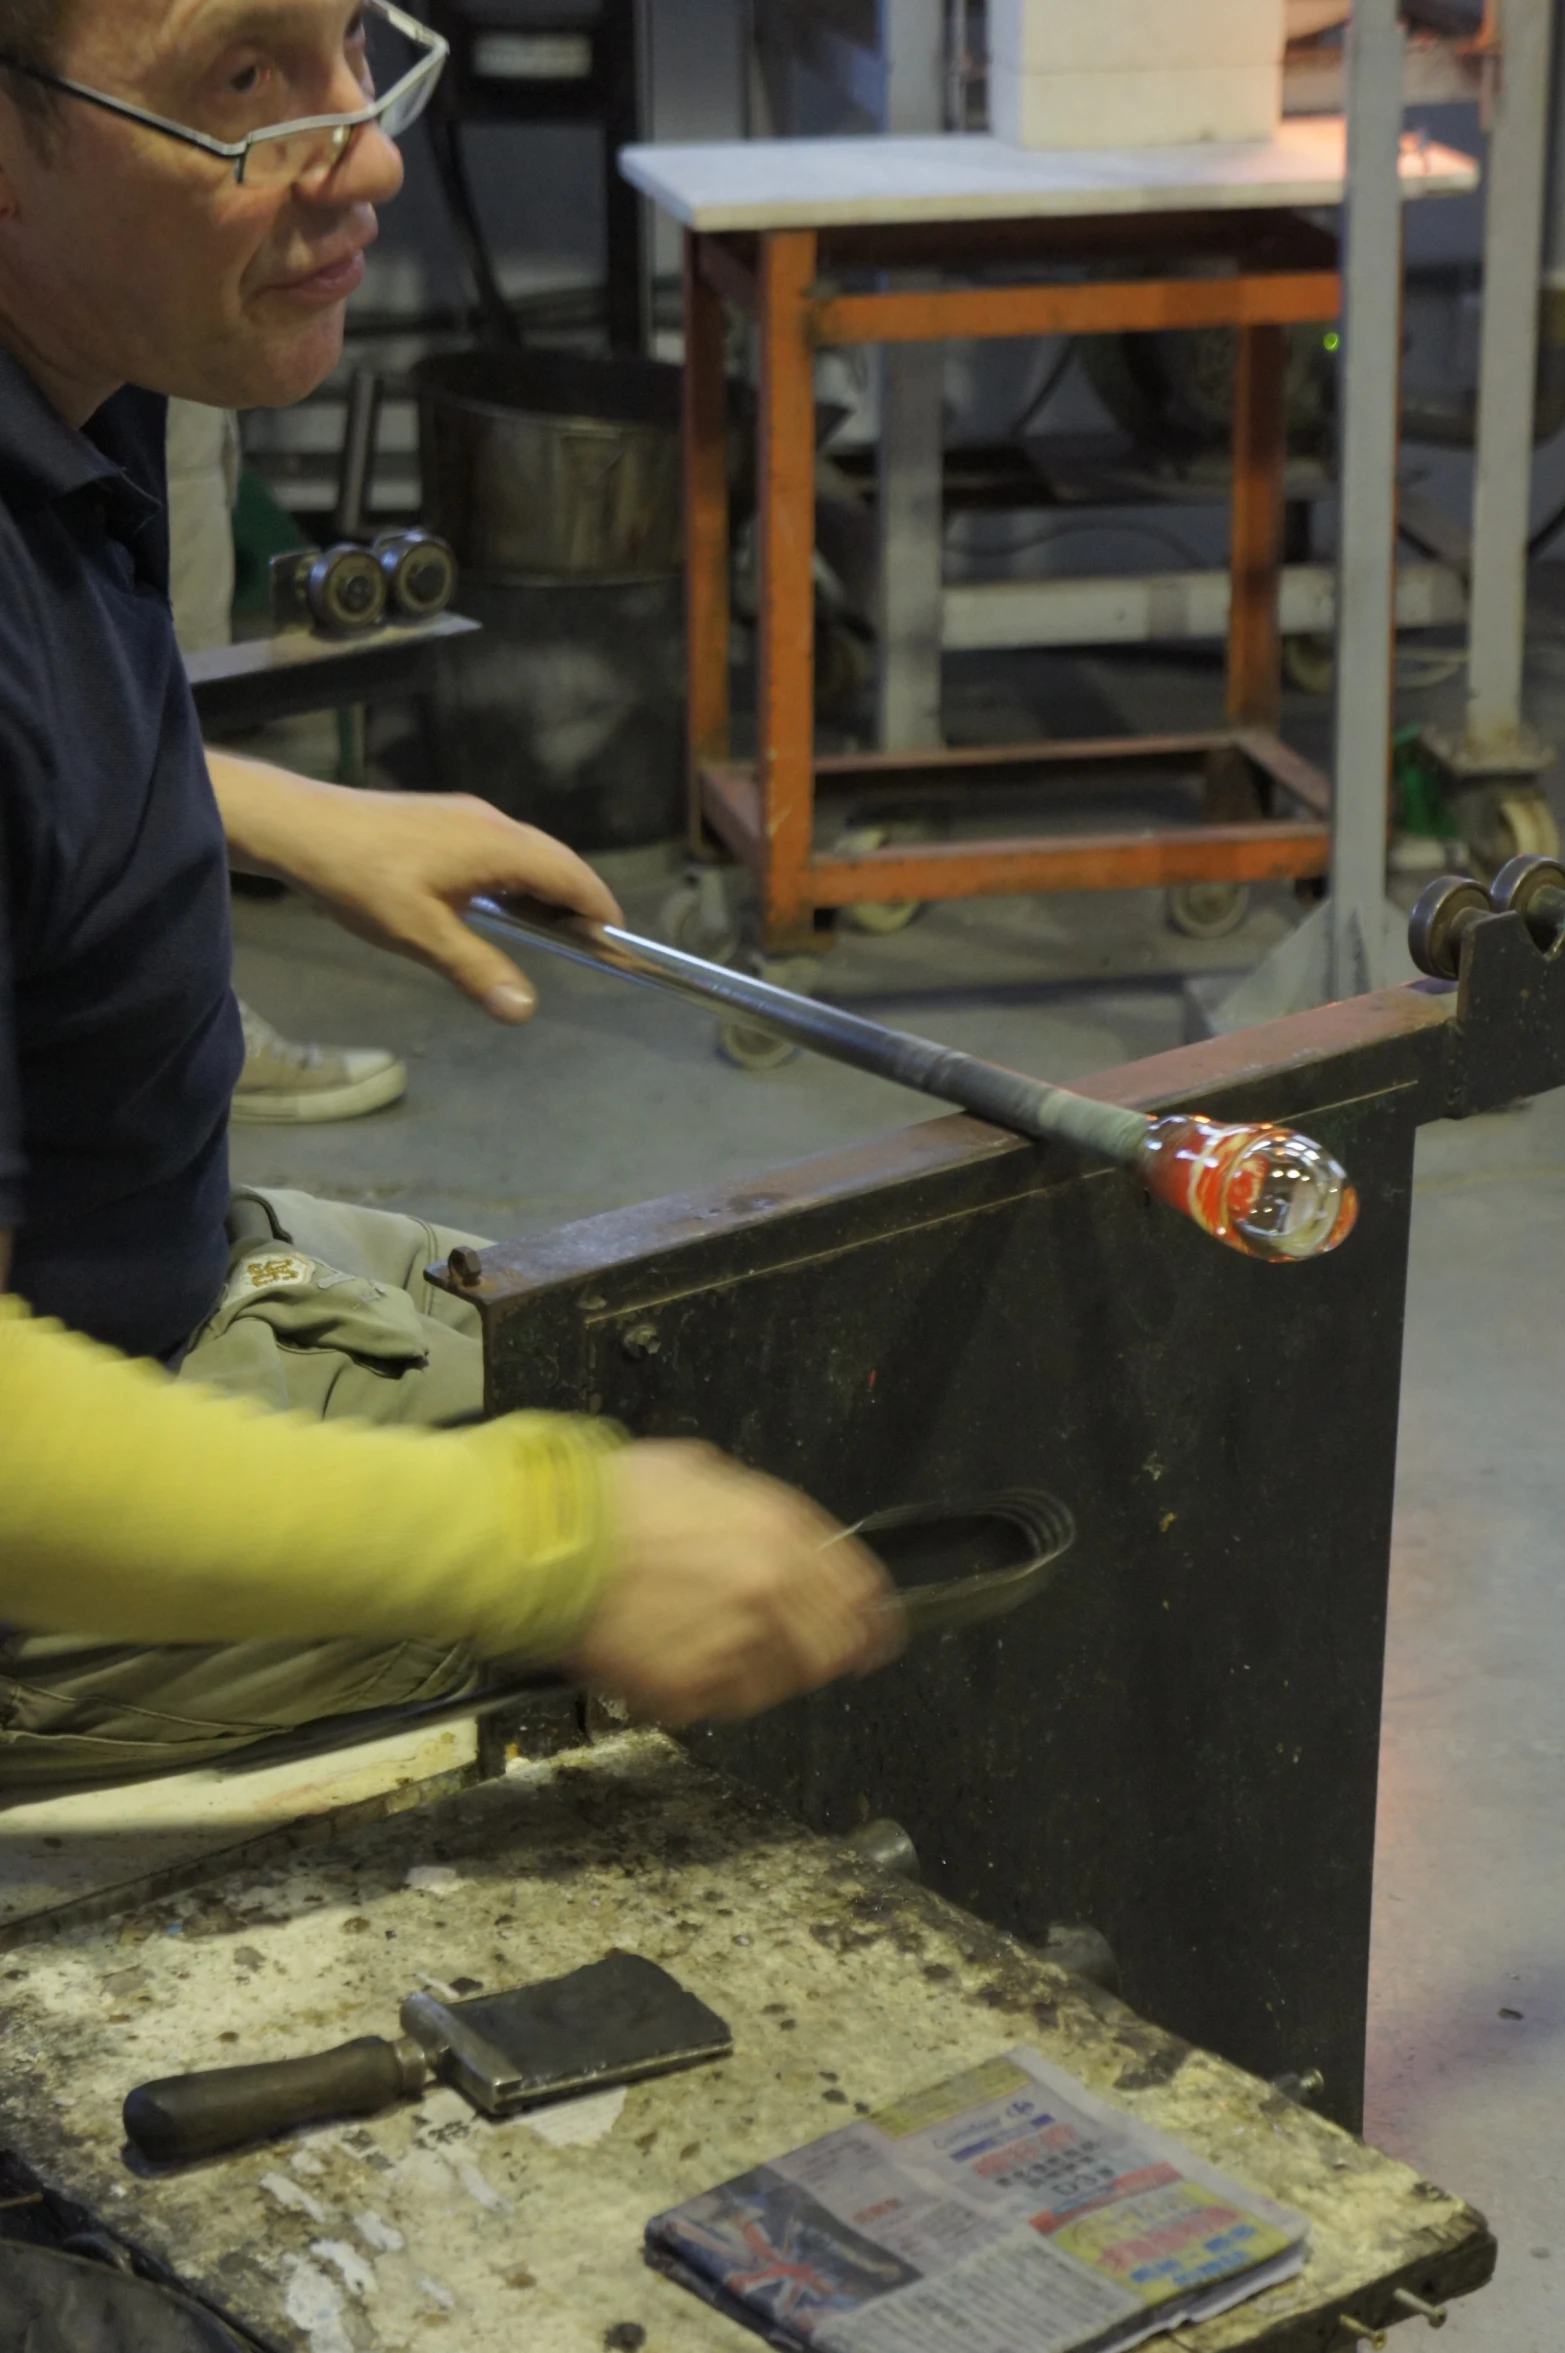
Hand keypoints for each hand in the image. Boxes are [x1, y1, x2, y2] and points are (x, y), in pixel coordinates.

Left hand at [210, 755, 620, 1022]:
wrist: (299, 826)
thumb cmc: (362, 879)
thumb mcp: (421, 934)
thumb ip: (478, 970)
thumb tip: (525, 1011)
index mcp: (497, 845)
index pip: (570, 874)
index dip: (599, 906)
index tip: (616, 939)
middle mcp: (490, 823)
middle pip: (554, 859)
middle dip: (576, 899)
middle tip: (587, 944)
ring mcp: (464, 817)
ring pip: (525, 853)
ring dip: (543, 889)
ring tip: (547, 932)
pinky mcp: (441, 821)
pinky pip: (498, 849)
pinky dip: (514, 879)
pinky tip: (497, 908)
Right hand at [570, 1443, 902, 1726]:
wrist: (542, 1541)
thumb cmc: (609, 1499)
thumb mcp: (702, 1472)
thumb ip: (758, 1511)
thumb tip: (786, 1536)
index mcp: (778, 1533)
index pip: (858, 1588)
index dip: (873, 1614)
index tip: (877, 1629)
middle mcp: (767, 1593)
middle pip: (829, 1648)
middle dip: (822, 1652)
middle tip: (804, 1653)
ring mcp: (729, 1647)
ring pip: (776, 1684)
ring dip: (759, 1671)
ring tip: (714, 1646)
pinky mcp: (686, 1690)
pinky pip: (717, 1705)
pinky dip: (705, 1690)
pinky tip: (676, 1658)